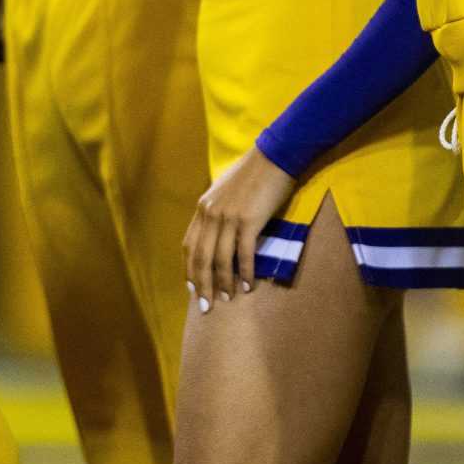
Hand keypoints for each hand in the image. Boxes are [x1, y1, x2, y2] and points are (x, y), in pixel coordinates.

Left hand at [183, 146, 296, 310]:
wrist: (274, 157)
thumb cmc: (253, 174)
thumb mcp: (225, 191)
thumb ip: (217, 211)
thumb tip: (217, 234)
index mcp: (203, 207)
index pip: (190, 245)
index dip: (190, 269)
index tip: (193, 288)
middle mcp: (211, 213)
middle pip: (201, 257)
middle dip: (202, 285)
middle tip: (205, 306)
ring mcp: (229, 217)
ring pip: (220, 259)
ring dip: (223, 283)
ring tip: (226, 300)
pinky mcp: (249, 220)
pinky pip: (243, 253)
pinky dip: (244, 272)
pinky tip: (246, 286)